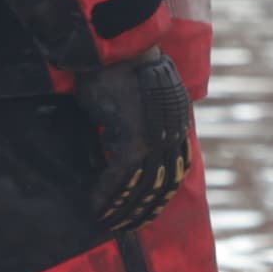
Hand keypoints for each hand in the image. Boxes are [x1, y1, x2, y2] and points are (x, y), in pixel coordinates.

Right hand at [79, 48, 192, 233]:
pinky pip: (120, 178)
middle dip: (145, 208)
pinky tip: (95, 207)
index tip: (151, 206)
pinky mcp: (133, 140)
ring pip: (142, 186)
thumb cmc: (120, 65)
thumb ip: (136, 120)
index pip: (177, 167)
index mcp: (177, 123)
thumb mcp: (136, 97)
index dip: (164, 191)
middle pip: (163, 183)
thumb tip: (117, 136)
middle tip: (128, 226)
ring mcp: (154, 139)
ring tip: (109, 222)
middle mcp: (171, 134)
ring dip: (124, 208)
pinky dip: (107, 195)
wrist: (117, 45)